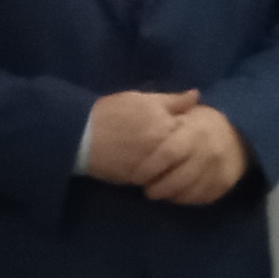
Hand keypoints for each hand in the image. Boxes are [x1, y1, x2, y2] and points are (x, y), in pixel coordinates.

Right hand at [84, 87, 202, 188]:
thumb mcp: (141, 99)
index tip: (184, 131)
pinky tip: (157, 172)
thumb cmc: (111, 112)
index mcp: (163, 122)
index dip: (189, 131)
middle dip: (183, 152)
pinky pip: (159, 181)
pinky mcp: (139, 180)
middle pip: (184, 153)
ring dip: (173, 167)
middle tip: (176, 149)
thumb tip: (196, 96)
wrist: (81, 135)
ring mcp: (150, 165)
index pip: (191, 130)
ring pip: (173, 170)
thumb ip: (171, 100)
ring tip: (166, 161)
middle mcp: (160, 145)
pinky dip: (160, 177)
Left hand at [140, 104, 252, 206]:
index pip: (169, 152)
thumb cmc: (202, 124)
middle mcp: (209, 151)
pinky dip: (185, 199)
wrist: (238, 139)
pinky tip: (176, 195)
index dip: (149, 168)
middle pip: (179, 178)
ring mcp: (219, 169)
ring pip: (190, 191)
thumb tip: (163, 102)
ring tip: (159, 193)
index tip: (135, 177)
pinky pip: (201, 197)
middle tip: (147, 191)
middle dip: (159, 188)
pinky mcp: (224, 183)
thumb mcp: (187, 113)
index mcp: (196, 131)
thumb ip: (172, 107)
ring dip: (171, 195)